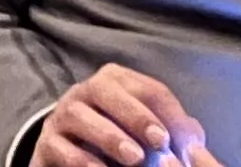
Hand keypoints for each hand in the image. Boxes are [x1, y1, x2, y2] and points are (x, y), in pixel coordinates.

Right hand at [36, 63, 211, 166]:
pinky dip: (83, 160)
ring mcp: (62, 115)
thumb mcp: (145, 130)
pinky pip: (61, 147)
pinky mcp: (47, 142)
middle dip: (136, 115)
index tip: (186, 141)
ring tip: (135, 158)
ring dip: (109, 136)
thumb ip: (171, 131)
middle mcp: (85, 91)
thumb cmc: (119, 137)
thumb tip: (194, 142)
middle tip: (160, 141)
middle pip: (107, 90)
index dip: (169, 113)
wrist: (69, 154)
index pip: (147, 88)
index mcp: (115, 82)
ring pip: (80, 115)